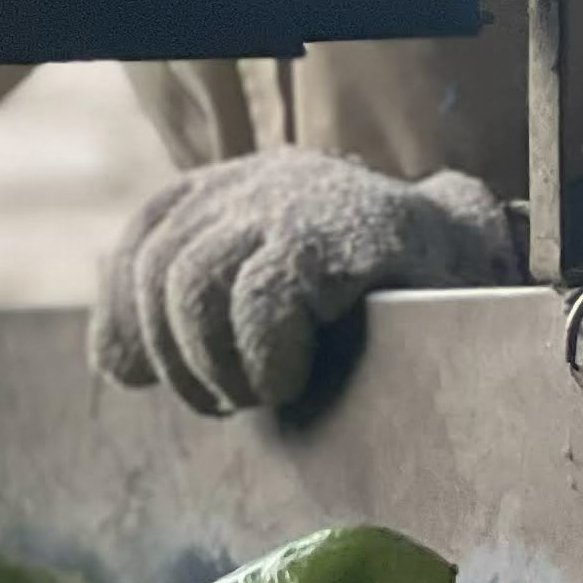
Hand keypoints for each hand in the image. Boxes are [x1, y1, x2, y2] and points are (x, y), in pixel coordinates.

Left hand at [89, 151, 520, 416]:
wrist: (470, 269)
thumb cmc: (364, 302)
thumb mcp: (263, 297)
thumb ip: (194, 314)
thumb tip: (112, 362)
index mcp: (227, 189)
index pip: (142, 242)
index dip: (127, 318)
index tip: (139, 377)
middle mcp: (250, 181)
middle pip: (158, 270)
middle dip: (178, 357)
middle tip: (227, 400)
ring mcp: (292, 198)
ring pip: (192, 283)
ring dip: (215, 363)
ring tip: (262, 391)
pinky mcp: (338, 229)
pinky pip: (260, 297)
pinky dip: (264, 355)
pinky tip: (291, 377)